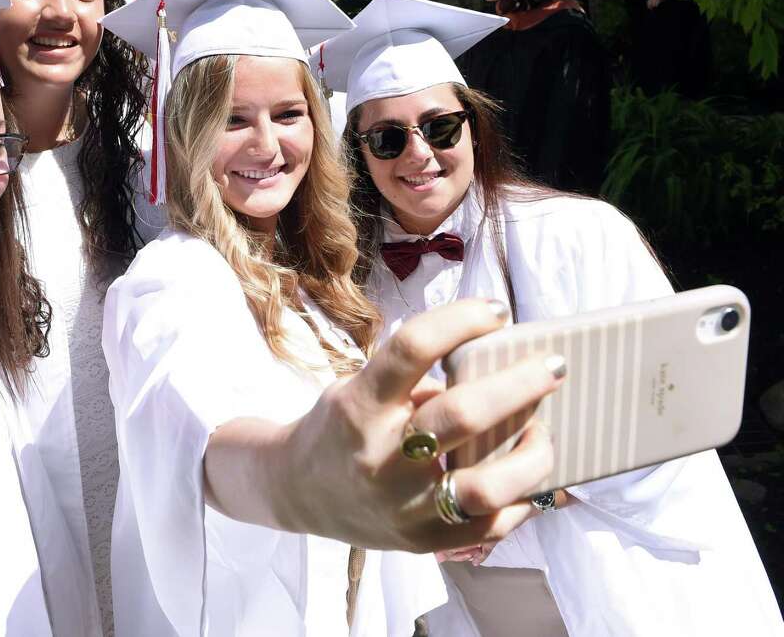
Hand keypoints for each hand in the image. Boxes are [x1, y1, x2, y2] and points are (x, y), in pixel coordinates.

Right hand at [274, 299, 563, 552]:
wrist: (298, 491)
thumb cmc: (342, 427)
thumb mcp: (359, 388)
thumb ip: (414, 381)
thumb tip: (492, 367)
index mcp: (361, 404)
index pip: (413, 347)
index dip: (461, 320)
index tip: (496, 311)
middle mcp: (380, 454)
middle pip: (462, 414)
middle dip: (520, 384)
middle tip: (553, 367)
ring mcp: (402, 503)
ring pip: (484, 485)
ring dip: (531, 455)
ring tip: (544, 433)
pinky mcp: (421, 539)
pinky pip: (489, 524)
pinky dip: (522, 498)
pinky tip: (529, 474)